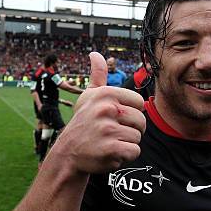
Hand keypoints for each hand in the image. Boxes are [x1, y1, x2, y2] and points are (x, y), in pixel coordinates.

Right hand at [52, 52, 145, 173]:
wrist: (68, 154)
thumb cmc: (84, 123)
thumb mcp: (89, 96)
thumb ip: (98, 75)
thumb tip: (95, 53)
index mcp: (106, 94)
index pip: (140, 103)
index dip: (131, 113)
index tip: (116, 118)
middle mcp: (106, 109)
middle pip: (142, 121)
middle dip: (131, 130)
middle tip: (112, 133)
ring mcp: (108, 129)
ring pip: (138, 137)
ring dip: (126, 144)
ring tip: (109, 142)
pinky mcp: (111, 149)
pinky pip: (134, 152)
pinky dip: (125, 156)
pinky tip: (110, 153)